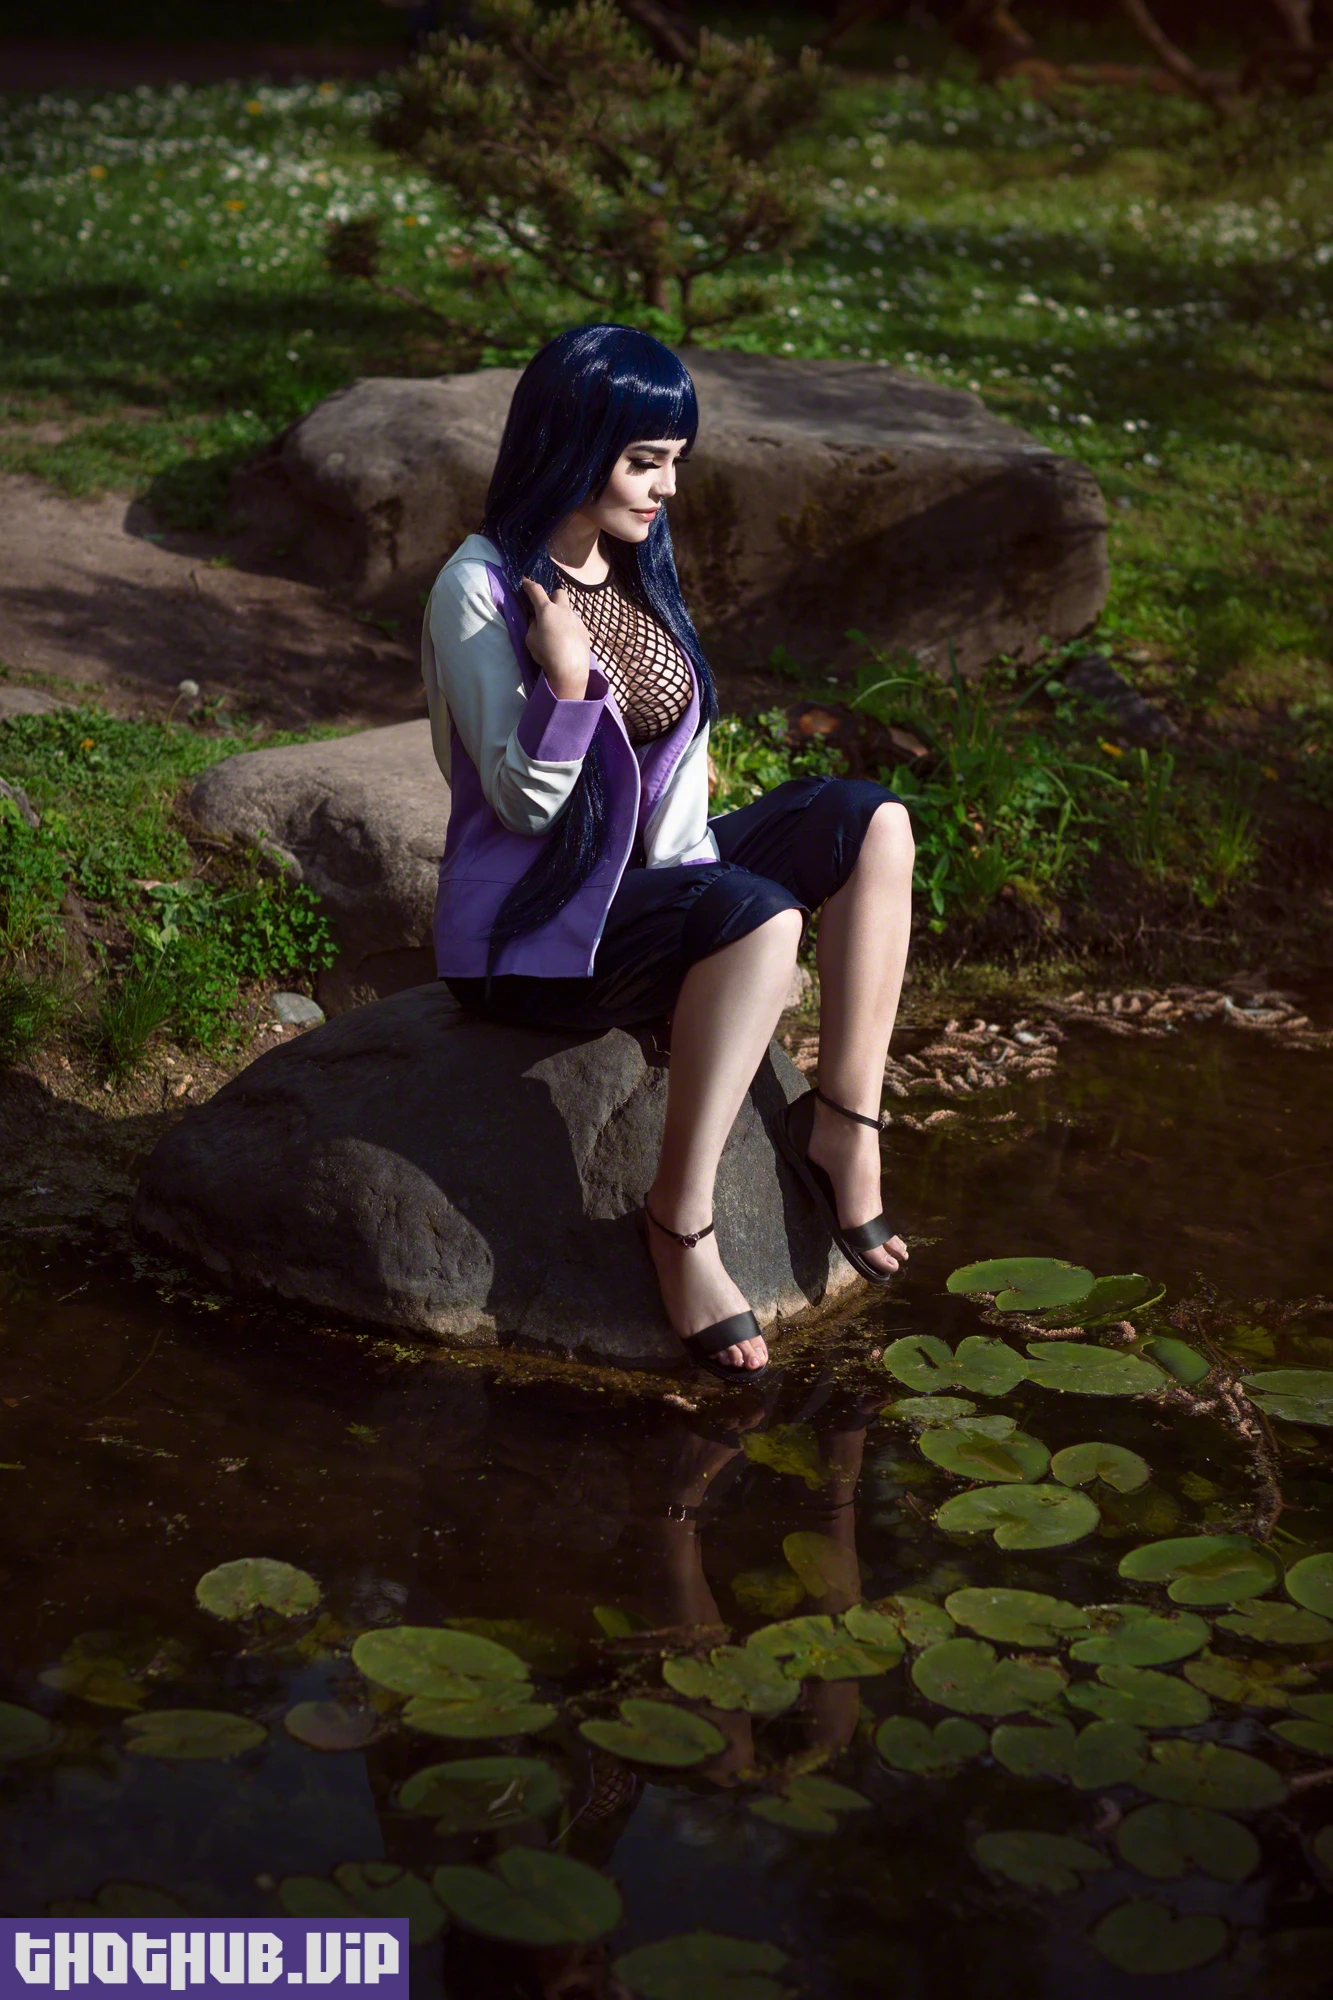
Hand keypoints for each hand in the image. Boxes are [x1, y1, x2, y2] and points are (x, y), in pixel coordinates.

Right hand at [521, 578, 590, 700]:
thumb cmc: (546, 653)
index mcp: (547, 610)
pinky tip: (567, 642)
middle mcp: (563, 610)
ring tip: (556, 633)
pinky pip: (574, 624)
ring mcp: (576, 620)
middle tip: (546, 609)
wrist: (570, 668)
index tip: (524, 582)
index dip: (529, 585)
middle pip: (559, 593)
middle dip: (552, 596)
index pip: (536, 590)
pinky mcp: (585, 631)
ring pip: (568, 610)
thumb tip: (537, 620)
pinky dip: (569, 628)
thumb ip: (533, 626)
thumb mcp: (530, 639)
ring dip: (561, 616)